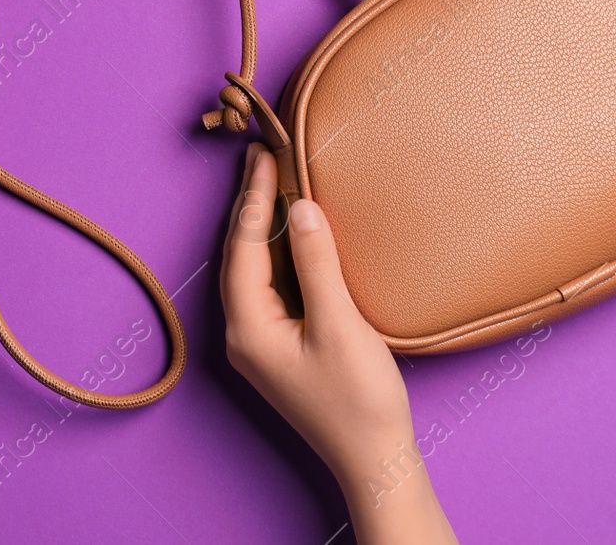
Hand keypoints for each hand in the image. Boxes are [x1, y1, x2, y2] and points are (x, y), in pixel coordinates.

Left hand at [221, 144, 456, 542]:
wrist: (374, 460)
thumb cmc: (359, 402)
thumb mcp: (340, 325)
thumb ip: (318, 264)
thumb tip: (301, 209)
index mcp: (249, 327)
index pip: (244, 247)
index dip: (255, 198)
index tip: (263, 156)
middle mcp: (245, 332)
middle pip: (241, 254)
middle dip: (252, 205)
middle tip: (263, 156)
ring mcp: (260, 340)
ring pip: (255, 268)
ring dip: (264, 226)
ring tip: (274, 179)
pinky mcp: (281, 344)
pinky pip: (272, 284)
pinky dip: (280, 252)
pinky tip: (294, 230)